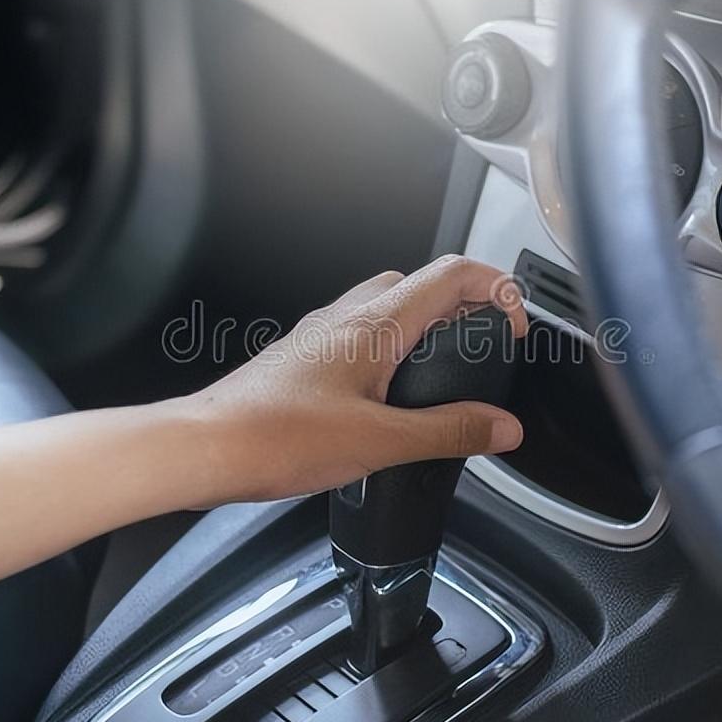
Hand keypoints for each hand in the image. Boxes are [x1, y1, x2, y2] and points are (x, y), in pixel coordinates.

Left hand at [167, 255, 527, 504]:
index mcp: (374, 324)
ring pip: (388, 306)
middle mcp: (347, 317)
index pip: (453, 273)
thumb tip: (501, 426)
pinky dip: (392, 349)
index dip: (497, 289)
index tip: (514, 326)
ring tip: (445, 372)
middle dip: (465, 307)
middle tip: (484, 346)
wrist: (208, 447)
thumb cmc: (274, 436)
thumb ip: (448, 431)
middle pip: (422, 283)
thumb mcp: (380, 443)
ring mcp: (323, 334)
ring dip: (426, 327)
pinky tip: (391, 395)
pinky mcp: (306, 357)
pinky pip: (362, 334)